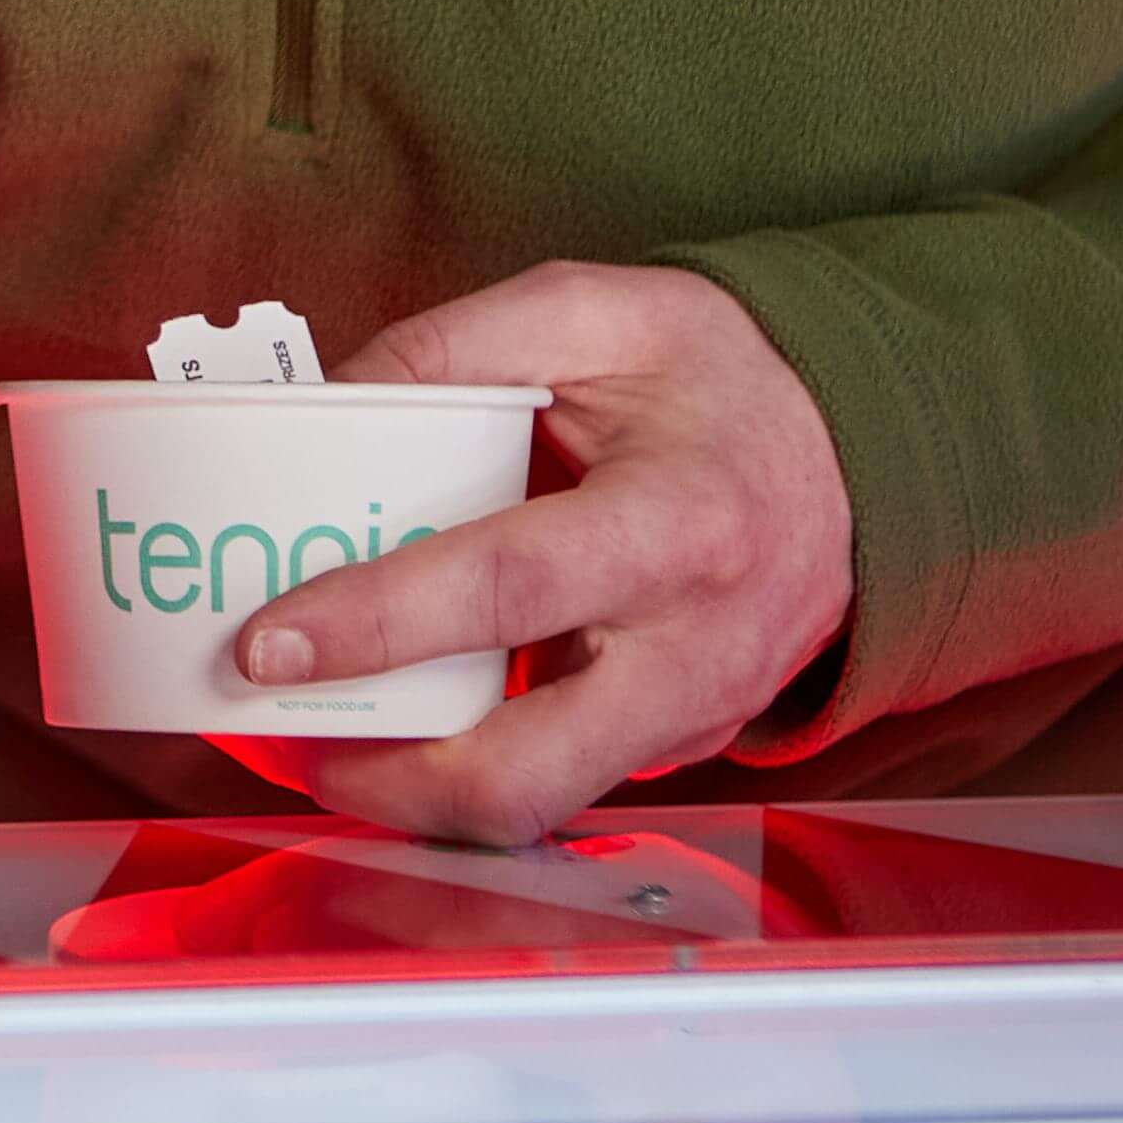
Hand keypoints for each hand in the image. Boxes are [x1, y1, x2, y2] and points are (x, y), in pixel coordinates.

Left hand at [212, 264, 849, 849]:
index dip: (379, 622)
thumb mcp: (600, 315)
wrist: (855, 457)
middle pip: (526, 770)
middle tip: (272, 729)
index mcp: (680, 521)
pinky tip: (389, 725)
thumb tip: (321, 403)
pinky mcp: (675, 747)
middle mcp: (694, 647)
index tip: (267, 643)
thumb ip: (455, 344)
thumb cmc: (721, 382)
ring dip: (404, 793)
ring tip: (302, 737)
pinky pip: (556, 784)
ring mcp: (691, 716)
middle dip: (381, 778)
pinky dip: (460, 773)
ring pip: (534, 808)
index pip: (511, 589)